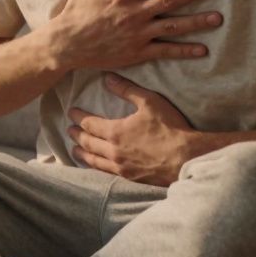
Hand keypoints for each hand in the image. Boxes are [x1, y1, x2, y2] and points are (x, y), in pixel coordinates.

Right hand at [45, 0, 222, 72]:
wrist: (67, 43)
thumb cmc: (77, 9)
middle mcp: (135, 12)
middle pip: (171, 0)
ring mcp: (138, 34)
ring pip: (174, 26)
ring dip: (197, 22)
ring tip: (218, 18)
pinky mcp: (138, 52)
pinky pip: (166, 51)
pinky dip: (184, 50)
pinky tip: (202, 49)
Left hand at [67, 73, 212, 185]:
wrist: (186, 157)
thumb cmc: (170, 128)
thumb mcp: (149, 102)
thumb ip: (127, 90)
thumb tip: (108, 78)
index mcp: (115, 132)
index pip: (90, 124)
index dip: (79, 118)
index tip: (72, 112)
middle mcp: (113, 151)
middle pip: (88, 143)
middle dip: (77, 135)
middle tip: (70, 131)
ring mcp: (121, 167)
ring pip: (94, 161)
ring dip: (82, 154)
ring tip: (75, 150)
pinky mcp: (130, 178)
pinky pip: (106, 173)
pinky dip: (96, 168)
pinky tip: (95, 167)